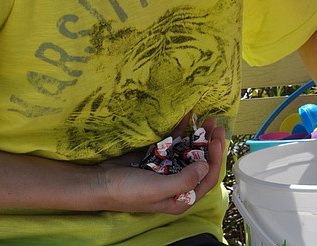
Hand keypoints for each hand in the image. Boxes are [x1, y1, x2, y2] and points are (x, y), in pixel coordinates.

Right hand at [97, 114, 226, 213]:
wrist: (100, 181)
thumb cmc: (129, 191)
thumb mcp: (159, 189)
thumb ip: (184, 180)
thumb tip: (206, 166)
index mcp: (181, 198)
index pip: (207, 179)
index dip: (215, 160)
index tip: (216, 141)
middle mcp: (178, 184)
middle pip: (201, 163)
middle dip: (211, 146)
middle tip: (216, 127)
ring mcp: (168, 169)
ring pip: (190, 152)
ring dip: (200, 137)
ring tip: (208, 120)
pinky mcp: (158, 157)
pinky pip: (175, 143)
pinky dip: (182, 132)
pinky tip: (188, 118)